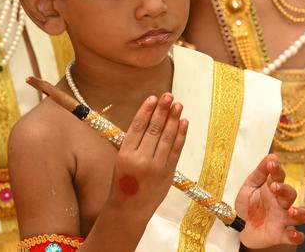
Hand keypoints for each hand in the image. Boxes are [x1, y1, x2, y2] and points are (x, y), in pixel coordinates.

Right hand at [108, 93, 187, 215]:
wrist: (130, 209)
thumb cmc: (124, 182)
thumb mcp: (121, 160)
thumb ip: (134, 142)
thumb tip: (151, 118)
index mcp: (125, 154)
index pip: (138, 127)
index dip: (146, 111)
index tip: (153, 98)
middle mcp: (141, 159)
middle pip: (154, 129)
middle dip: (162, 110)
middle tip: (168, 96)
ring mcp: (156, 166)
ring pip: (167, 138)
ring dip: (173, 119)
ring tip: (178, 105)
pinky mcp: (168, 173)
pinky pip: (176, 150)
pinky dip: (181, 135)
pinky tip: (183, 122)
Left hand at [236, 155, 304, 247]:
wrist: (241, 230)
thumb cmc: (247, 206)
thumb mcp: (249, 187)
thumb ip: (259, 173)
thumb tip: (270, 156)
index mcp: (272, 189)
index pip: (279, 176)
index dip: (277, 169)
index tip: (272, 163)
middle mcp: (281, 203)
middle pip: (291, 194)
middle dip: (286, 190)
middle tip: (276, 187)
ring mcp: (283, 219)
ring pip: (301, 214)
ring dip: (299, 212)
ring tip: (291, 211)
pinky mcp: (281, 235)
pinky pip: (294, 236)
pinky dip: (297, 236)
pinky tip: (294, 234)